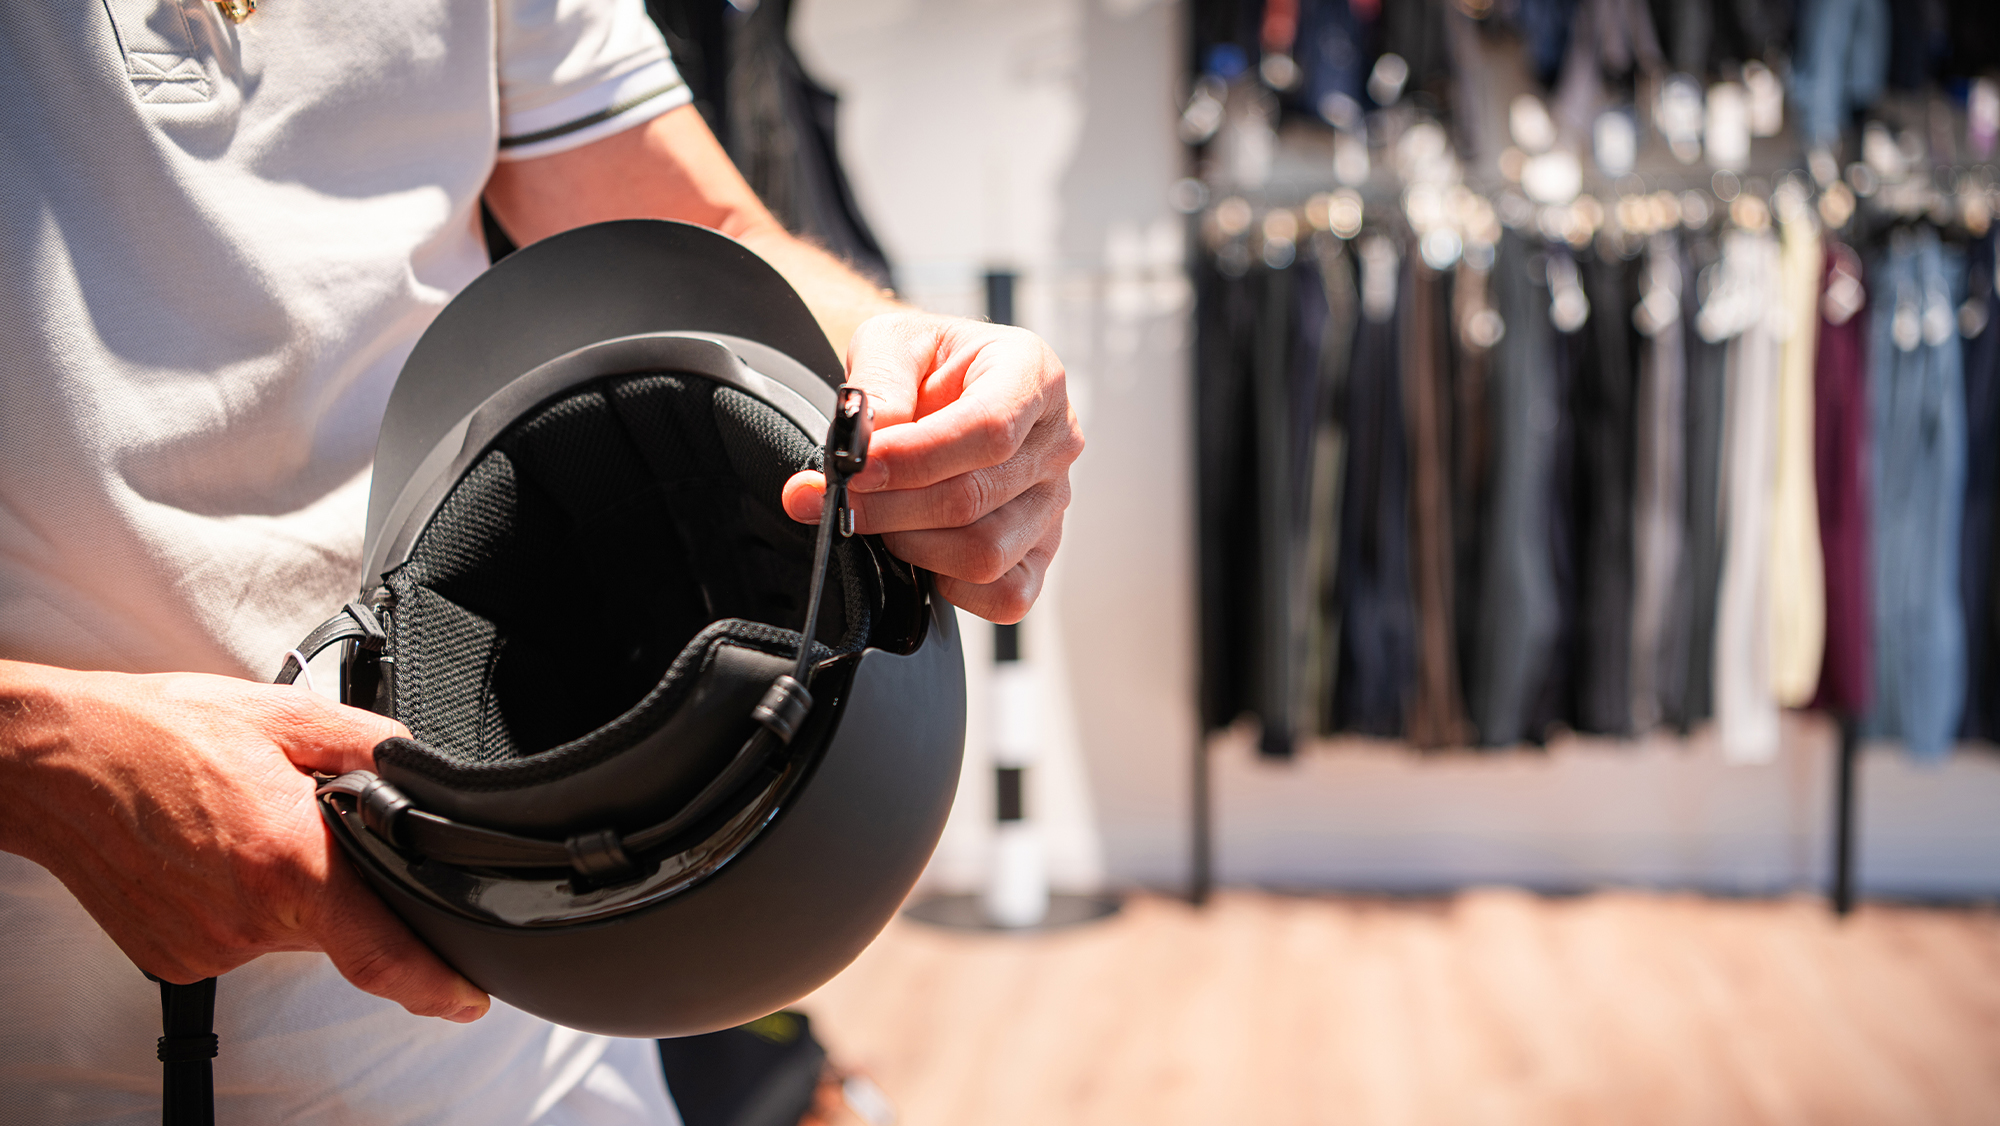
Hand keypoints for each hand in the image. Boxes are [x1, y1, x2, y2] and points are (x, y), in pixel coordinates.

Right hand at [0, 664, 488, 1021]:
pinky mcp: (175, 959)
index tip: (470, 1000)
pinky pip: (240, 937)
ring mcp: (207, 946)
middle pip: (339, 928)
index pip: (383, 955)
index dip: (437, 987)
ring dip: (288, 890)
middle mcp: (248, 917)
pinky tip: (217, 854)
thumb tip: (421, 766)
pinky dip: (243, 901)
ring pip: (288, 931)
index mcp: (289, 863)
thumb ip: (370, 744)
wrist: (57, 760)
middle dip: (343, 885)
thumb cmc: (158, 733)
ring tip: (246, 827)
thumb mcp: (286, 716)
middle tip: (299, 826)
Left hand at [781, 313, 1083, 622]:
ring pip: (984, 553)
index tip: (855, 468)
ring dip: (910, 545)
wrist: (942, 390)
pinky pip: (1005, 594)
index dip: (915, 458)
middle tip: (834, 498)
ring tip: (876, 516)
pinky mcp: (1041, 552)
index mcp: (1032, 374)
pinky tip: (921, 549)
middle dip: (889, 506)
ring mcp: (1053, 502)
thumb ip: (878, 385)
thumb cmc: (926, 366)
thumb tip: (865, 446)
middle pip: (973, 499)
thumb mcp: (894, 342)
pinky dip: (951, 584)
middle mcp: (1056, 442)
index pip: (989, 430)